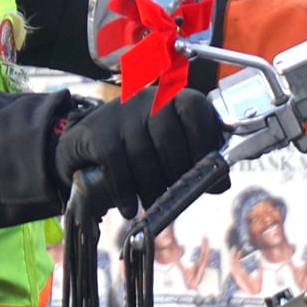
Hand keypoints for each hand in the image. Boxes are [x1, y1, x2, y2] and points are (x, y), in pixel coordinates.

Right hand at [54, 89, 227, 213]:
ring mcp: (120, 112)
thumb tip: (220, 183)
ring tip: (154, 205)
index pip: (195, 110)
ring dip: (151, 187)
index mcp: (173, 98)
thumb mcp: (168, 148)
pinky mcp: (97, 131)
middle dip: (175, 174)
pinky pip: (116, 163)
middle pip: (168, 137)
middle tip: (177, 197)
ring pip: (142, 153)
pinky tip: (129, 207)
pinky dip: (125, 190)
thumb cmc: (139, 148)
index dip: (205, 145)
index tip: (212, 178)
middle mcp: (147, 99)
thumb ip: (195, 160)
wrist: (87, 145)